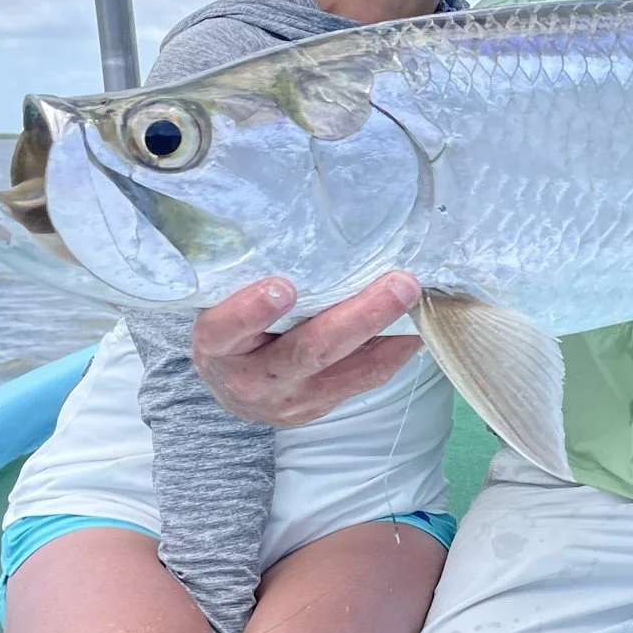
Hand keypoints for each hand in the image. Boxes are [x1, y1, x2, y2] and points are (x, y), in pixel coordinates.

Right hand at [190, 271, 423, 426]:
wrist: (233, 389)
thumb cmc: (231, 329)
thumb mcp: (220, 305)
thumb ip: (246, 278)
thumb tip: (307, 226)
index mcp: (216, 345)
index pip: (225, 330)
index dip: (250, 312)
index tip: (283, 286)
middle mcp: (253, 379)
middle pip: (308, 350)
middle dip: (358, 317)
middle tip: (398, 283)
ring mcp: (292, 399)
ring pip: (347, 368)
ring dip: (387, 331)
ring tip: (415, 297)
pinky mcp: (322, 407)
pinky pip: (366, 379)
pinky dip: (395, 350)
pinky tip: (416, 323)